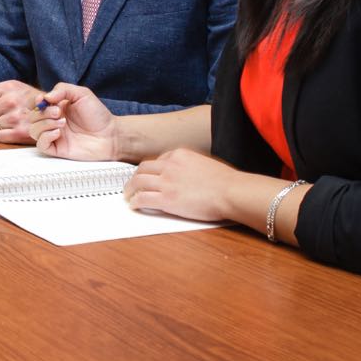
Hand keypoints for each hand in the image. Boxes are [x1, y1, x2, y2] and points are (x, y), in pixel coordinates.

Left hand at [0, 80, 45, 143]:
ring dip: (2, 126)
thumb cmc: (33, 101)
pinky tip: (16, 129)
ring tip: (15, 121)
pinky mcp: (20, 132)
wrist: (56, 112)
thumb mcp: (16, 87)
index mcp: (9, 87)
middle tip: (7, 114)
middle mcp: (12, 100)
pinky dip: (6, 135)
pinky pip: (0, 136)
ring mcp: (16, 117)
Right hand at [29, 83, 117, 160]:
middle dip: (43, 113)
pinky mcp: (57, 149)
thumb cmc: (98, 115)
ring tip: (62, 123)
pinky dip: (45, 137)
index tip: (43, 99)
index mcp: (56, 108)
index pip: (36, 104)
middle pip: (32, 117)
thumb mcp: (82, 94)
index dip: (36, 102)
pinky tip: (58, 133)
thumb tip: (45, 97)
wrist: (110, 135)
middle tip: (59, 112)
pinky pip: (40, 144)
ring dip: (45, 124)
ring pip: (33, 130)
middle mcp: (52, 121)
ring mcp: (54, 136)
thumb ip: (63, 89)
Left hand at [123, 148, 240, 221]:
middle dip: (135, 177)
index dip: (151, 171)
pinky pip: (143, 198)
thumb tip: (182, 175)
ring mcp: (166, 182)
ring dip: (130, 189)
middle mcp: (169, 166)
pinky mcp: (167, 199)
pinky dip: (135, 202)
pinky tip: (134, 205)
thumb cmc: (225, 182)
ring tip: (128, 195)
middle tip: (132, 185)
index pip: (157, 161)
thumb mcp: (203, 163)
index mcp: (179, 155)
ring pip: (137, 182)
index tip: (149, 177)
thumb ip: (188, 166)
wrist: (232, 192)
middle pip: (142, 169)